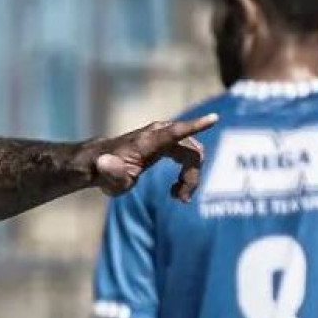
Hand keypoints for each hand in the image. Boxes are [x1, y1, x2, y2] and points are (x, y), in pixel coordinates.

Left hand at [91, 113, 217, 201]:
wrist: (103, 162)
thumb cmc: (106, 172)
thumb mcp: (108, 178)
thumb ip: (110, 171)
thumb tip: (104, 163)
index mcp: (147, 141)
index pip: (174, 132)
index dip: (194, 127)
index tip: (214, 118)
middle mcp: (159, 133)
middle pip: (190, 151)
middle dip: (192, 176)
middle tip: (181, 199)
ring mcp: (165, 136)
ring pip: (193, 154)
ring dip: (191, 177)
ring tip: (177, 196)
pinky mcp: (169, 142)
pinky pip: (189, 154)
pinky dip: (188, 172)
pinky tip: (176, 189)